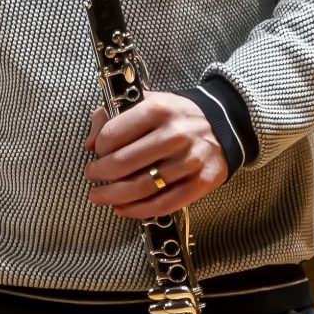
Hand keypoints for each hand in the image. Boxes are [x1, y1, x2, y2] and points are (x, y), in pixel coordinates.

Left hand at [85, 93, 227, 218]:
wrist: (223, 125)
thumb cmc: (176, 116)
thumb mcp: (147, 102)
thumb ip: (113, 116)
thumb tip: (89, 143)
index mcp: (158, 109)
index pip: (113, 135)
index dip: (99, 147)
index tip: (98, 152)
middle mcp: (175, 134)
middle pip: (123, 164)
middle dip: (100, 174)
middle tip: (92, 176)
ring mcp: (190, 161)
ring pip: (141, 187)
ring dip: (113, 196)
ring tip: (99, 196)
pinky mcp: (201, 183)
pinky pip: (164, 204)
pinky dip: (138, 210)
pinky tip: (122, 209)